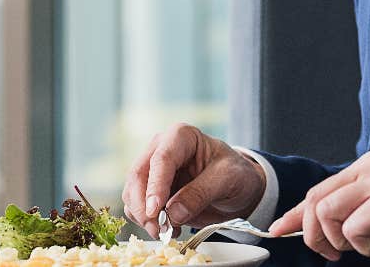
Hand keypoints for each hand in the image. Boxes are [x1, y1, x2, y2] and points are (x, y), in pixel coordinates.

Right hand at [121, 123, 267, 237]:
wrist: (237, 188)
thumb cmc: (235, 174)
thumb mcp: (227, 179)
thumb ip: (201, 193)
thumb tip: (173, 213)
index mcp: (181, 136)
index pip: (161, 159)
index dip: (155, 186)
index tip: (155, 210)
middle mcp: (160, 149)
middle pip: (138, 176)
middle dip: (144, 206)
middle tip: (159, 229)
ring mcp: (152, 170)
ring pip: (132, 193)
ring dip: (144, 217)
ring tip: (168, 231)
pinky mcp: (149, 191)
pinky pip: (136, 207)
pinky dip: (146, 222)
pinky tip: (169, 228)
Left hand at [269, 150, 369, 266]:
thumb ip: (352, 209)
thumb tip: (313, 224)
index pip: (321, 188)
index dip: (297, 213)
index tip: (279, 229)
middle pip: (317, 199)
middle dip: (315, 234)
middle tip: (334, 253)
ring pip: (329, 213)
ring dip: (342, 241)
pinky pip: (353, 229)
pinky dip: (366, 246)